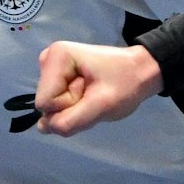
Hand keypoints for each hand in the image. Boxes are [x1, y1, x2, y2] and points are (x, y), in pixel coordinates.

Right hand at [34, 43, 164, 135]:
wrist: (141, 72)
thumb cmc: (126, 84)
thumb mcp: (101, 106)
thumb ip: (70, 121)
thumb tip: (42, 127)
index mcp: (56, 56)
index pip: (45, 103)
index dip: (69, 105)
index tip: (92, 91)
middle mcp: (47, 58)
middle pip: (47, 104)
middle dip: (72, 106)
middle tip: (95, 94)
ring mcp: (50, 68)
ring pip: (52, 107)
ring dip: (74, 107)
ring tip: (94, 93)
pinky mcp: (56, 78)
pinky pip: (57, 105)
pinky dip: (74, 106)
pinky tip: (88, 94)